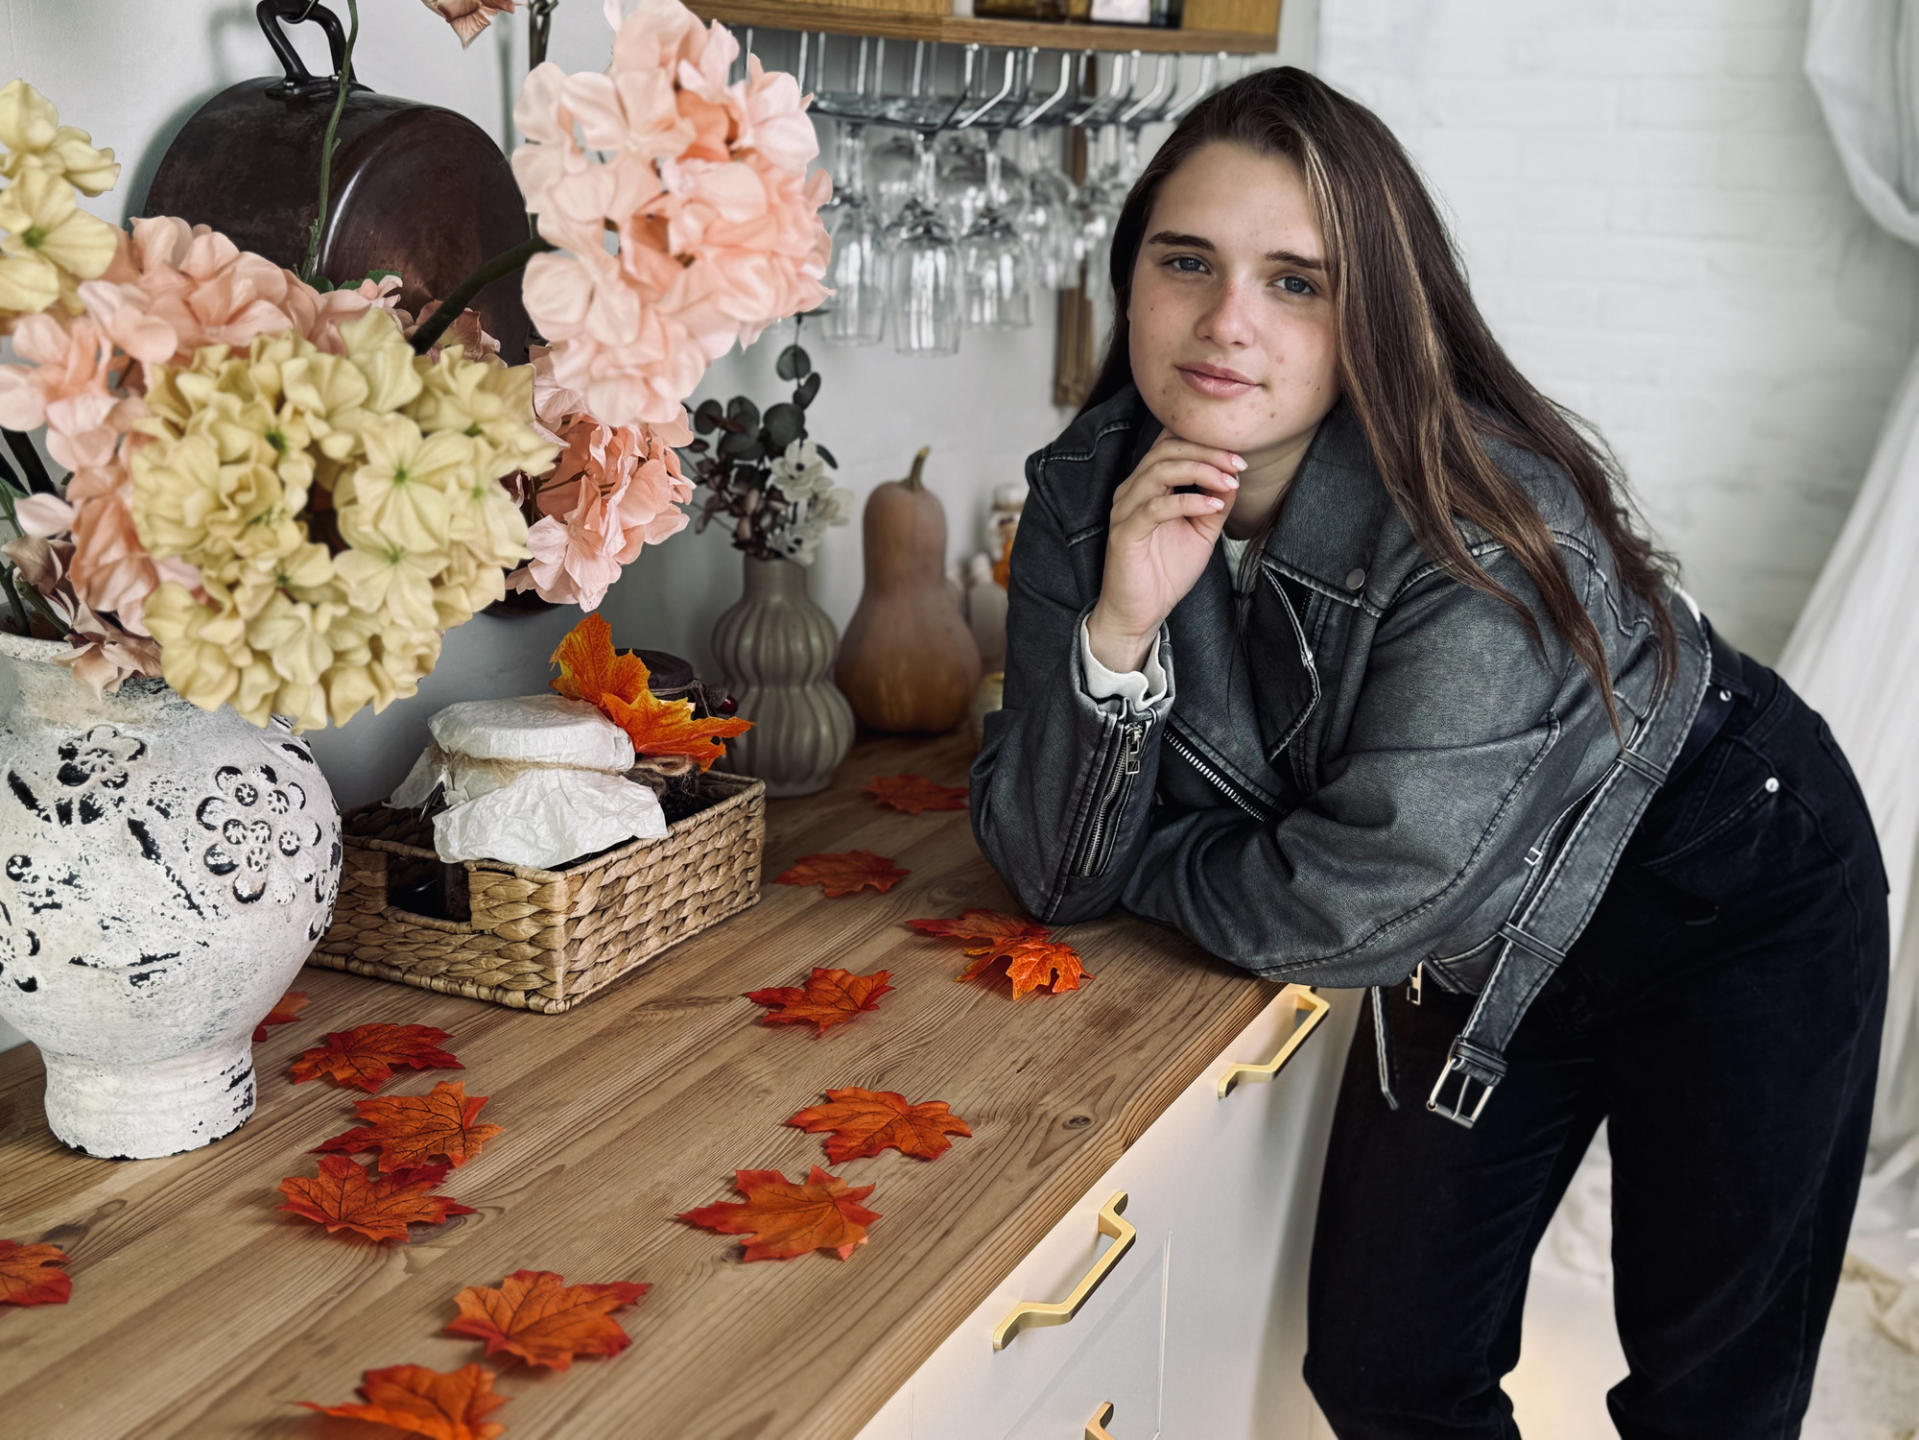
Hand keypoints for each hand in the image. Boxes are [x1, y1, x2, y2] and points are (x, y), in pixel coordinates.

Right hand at [1086, 429, 1243, 671]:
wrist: (1140, 613)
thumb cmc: (1165, 573)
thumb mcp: (1201, 533)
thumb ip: (1215, 505)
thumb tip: (1235, 477)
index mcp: (1147, 486)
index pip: (1170, 445)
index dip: (1204, 442)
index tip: (1239, 457)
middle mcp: (1132, 491)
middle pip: (1166, 451)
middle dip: (1207, 453)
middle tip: (1239, 465)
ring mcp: (1125, 511)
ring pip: (1158, 472)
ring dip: (1200, 472)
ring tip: (1230, 483)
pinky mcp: (1124, 533)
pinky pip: (1155, 507)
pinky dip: (1187, 502)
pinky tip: (1213, 506)